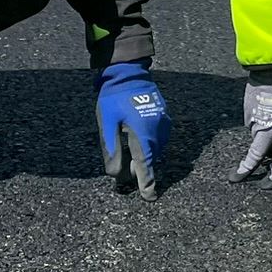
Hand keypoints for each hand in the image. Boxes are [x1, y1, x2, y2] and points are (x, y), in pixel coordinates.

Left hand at [95, 61, 168, 200]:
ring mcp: (163, 123)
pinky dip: (150, 143)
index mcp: (142, 134)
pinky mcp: (165, 117)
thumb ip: (112, 151)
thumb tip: (116, 174)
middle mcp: (157, 131)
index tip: (149, 197)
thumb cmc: (113, 99)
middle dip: (140, 167)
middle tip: (125, 167)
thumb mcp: (107, 125)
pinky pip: (159, 138)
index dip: (147, 183)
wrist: (128, 73)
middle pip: (151, 158)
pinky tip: (136, 136)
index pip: (146, 165)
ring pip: (156, 149)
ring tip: (129, 148)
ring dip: (145, 154)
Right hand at [231, 62, 271, 188]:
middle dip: (244, 170)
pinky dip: (255, 125)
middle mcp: (269, 128)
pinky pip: (250, 122)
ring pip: (253, 138)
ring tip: (256, 150)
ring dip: (255, 145)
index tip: (269, 184)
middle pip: (254, 155)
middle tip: (235, 180)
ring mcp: (256, 117)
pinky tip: (262, 121)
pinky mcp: (247, 107)